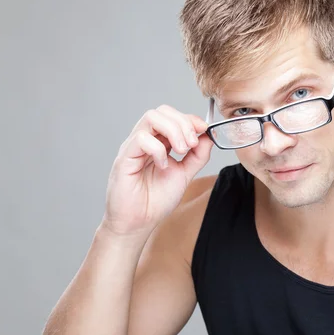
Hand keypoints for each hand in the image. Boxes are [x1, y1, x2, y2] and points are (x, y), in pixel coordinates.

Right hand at [101, 104, 212, 239]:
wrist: (139, 222)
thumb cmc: (156, 200)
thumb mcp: (185, 174)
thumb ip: (197, 155)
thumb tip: (208, 136)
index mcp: (158, 142)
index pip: (172, 116)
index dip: (190, 119)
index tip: (204, 130)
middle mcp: (144, 141)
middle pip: (161, 111)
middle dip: (183, 123)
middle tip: (192, 145)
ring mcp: (133, 147)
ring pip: (151, 118)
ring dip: (173, 131)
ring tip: (182, 151)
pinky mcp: (125, 158)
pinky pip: (141, 139)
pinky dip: (159, 149)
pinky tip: (163, 166)